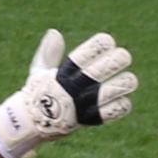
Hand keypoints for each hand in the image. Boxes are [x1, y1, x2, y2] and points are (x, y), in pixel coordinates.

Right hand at [0, 29, 137, 157]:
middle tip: (123, 58)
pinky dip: (122, 104)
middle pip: (106, 67)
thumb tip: (54, 33)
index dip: (102, 44)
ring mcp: (83, 105)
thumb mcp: (39, 71)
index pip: (88, 52)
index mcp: (63, 73)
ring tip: (127, 81)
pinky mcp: (91, 120)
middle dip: (119, 59)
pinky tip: (120, 99)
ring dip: (125, 82)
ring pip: (116, 88)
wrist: (30, 125)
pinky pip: (117, 109)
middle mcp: (74, 88)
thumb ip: (48, 53)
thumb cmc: (39, 93)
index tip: (107, 42)